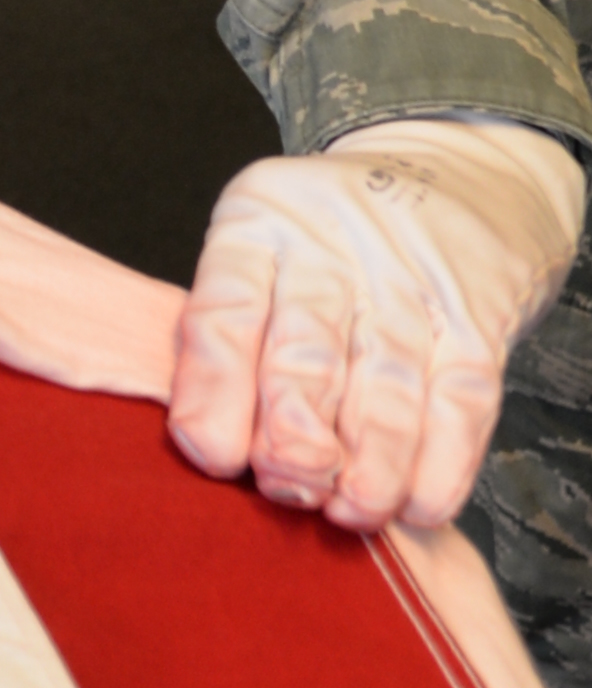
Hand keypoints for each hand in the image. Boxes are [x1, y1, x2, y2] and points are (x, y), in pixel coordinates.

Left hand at [169, 117, 584, 531]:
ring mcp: (408, 282)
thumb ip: (233, 341)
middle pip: (305, 353)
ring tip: (353, 509)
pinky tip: (418, 502)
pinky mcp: (475, 318)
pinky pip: (460, 400)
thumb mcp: (262, 254)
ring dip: (371, 465)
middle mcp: (330, 249)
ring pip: (386, 385)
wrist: (454, 177)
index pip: (224, 309)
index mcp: (257, 227)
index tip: (213, 455)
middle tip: (289, 487)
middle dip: (293, 437)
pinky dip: (441, 462)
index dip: (214, 389)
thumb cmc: (328, 244)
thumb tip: (216, 454)